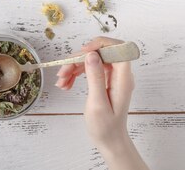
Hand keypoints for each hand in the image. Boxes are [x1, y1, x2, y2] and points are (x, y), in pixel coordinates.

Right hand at [55, 37, 134, 151]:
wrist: (109, 141)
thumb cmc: (105, 126)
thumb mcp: (97, 103)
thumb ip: (95, 77)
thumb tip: (92, 54)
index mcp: (123, 79)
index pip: (118, 48)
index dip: (100, 44)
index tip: (83, 51)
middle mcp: (120, 74)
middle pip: (99, 53)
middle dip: (79, 59)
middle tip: (62, 73)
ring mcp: (112, 77)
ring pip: (91, 60)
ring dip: (74, 67)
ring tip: (61, 82)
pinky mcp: (104, 80)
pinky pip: (89, 69)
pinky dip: (76, 74)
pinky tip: (66, 83)